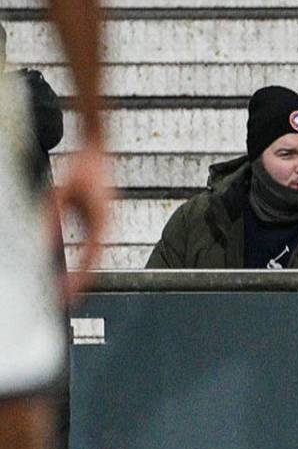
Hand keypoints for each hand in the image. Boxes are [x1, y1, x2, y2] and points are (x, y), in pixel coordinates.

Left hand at [50, 140, 112, 302]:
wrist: (97, 148)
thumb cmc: (83, 167)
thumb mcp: (60, 194)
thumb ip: (51, 219)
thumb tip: (40, 242)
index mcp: (101, 222)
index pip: (90, 259)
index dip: (79, 279)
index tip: (67, 296)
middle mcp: (106, 226)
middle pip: (94, 262)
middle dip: (80, 282)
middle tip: (66, 299)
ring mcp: (105, 224)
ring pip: (94, 256)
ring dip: (82, 273)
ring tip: (68, 289)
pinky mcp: (100, 220)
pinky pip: (93, 246)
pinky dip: (83, 260)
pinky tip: (71, 267)